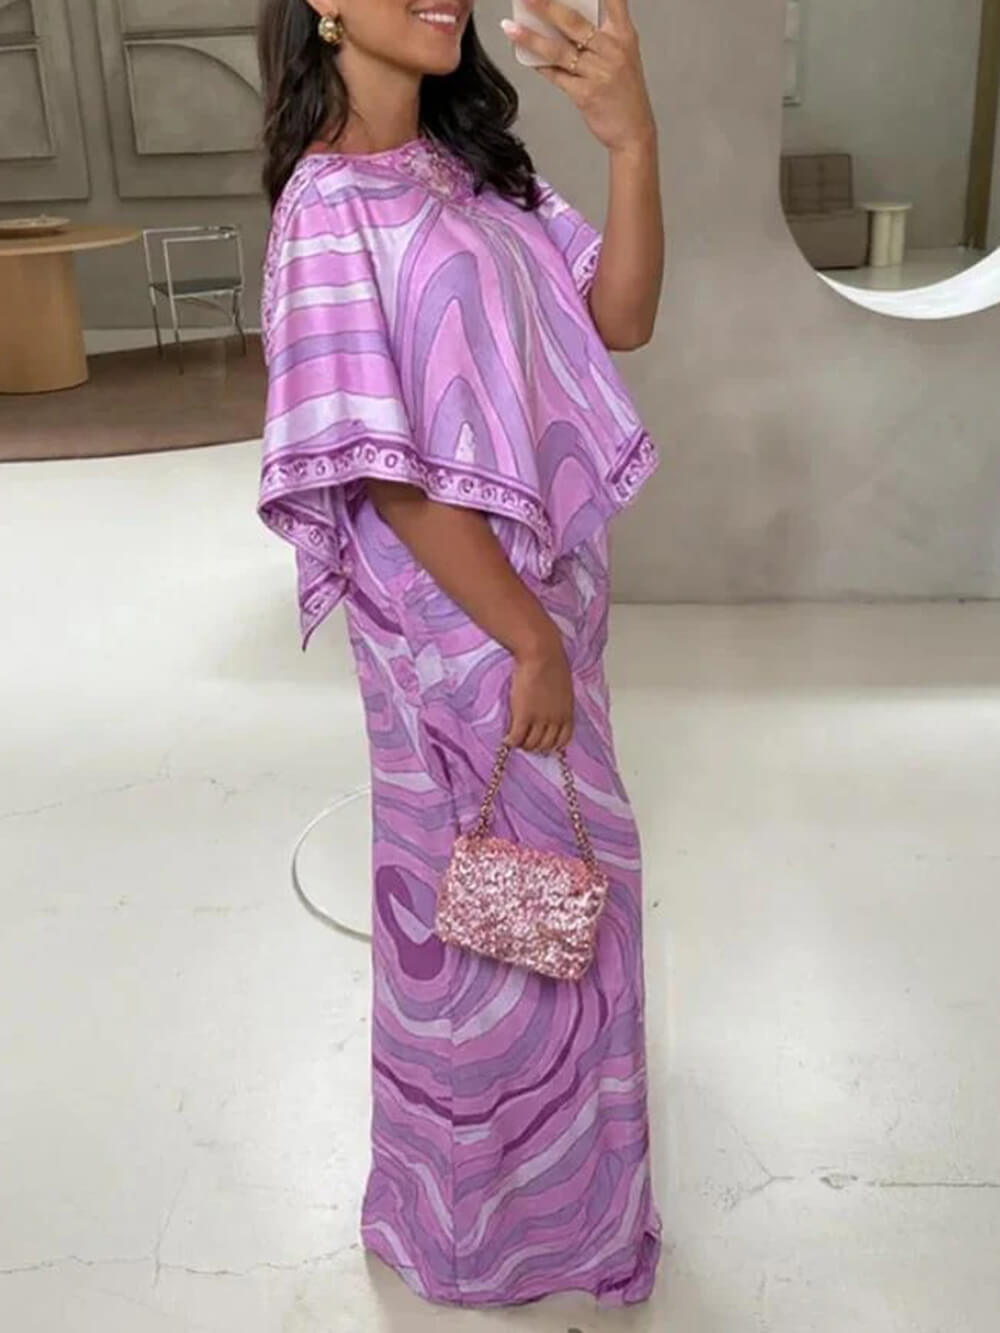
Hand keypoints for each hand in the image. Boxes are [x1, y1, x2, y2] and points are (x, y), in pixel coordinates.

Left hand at [501, 0, 655, 153]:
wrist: (634, 131)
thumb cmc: (625, 93)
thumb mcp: (621, 56)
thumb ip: (597, 38)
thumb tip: (558, 22)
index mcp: (624, 35)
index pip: (614, 0)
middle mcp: (612, 50)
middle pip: (573, 21)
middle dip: (545, 6)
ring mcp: (599, 73)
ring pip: (558, 50)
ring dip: (531, 37)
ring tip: (511, 28)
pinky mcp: (586, 95)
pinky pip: (556, 76)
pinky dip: (539, 66)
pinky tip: (526, 57)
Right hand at [504, 635, 574, 753]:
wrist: (541, 653)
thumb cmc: (552, 661)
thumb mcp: (563, 685)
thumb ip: (559, 700)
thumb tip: (552, 704)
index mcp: (567, 711)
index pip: (563, 739)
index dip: (552, 744)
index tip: (544, 742)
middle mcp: (555, 719)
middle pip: (546, 745)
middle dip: (536, 747)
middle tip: (526, 742)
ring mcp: (540, 719)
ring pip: (531, 744)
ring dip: (522, 744)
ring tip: (515, 739)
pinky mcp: (524, 716)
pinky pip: (517, 737)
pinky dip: (511, 741)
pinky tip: (506, 739)